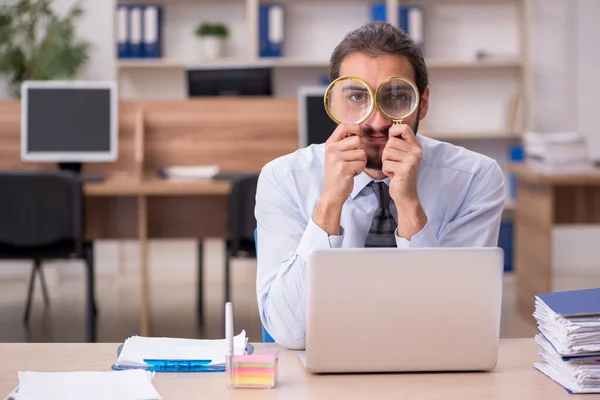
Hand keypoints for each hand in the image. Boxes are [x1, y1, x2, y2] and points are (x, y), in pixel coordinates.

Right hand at [313, 123, 365, 235]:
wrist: (331, 193)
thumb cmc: (336, 174)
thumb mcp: (335, 155)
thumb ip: (344, 143)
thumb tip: (359, 130)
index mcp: (329, 144)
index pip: (344, 126)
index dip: (356, 128)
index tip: (359, 135)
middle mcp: (331, 149)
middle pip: (357, 140)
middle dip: (360, 151)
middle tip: (352, 160)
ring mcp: (336, 159)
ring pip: (362, 153)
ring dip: (361, 162)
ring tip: (351, 167)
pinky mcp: (344, 169)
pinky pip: (362, 163)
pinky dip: (360, 170)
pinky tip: (352, 174)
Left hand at [382, 124, 426, 238]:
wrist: (406, 195)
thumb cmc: (401, 175)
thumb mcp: (403, 156)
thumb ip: (399, 144)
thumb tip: (391, 127)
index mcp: (416, 146)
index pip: (403, 128)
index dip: (393, 131)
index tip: (391, 140)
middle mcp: (416, 152)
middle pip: (390, 142)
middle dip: (387, 153)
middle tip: (394, 163)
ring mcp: (411, 160)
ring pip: (386, 153)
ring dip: (386, 162)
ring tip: (394, 169)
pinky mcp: (405, 169)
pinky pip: (386, 164)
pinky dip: (386, 171)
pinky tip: (393, 175)